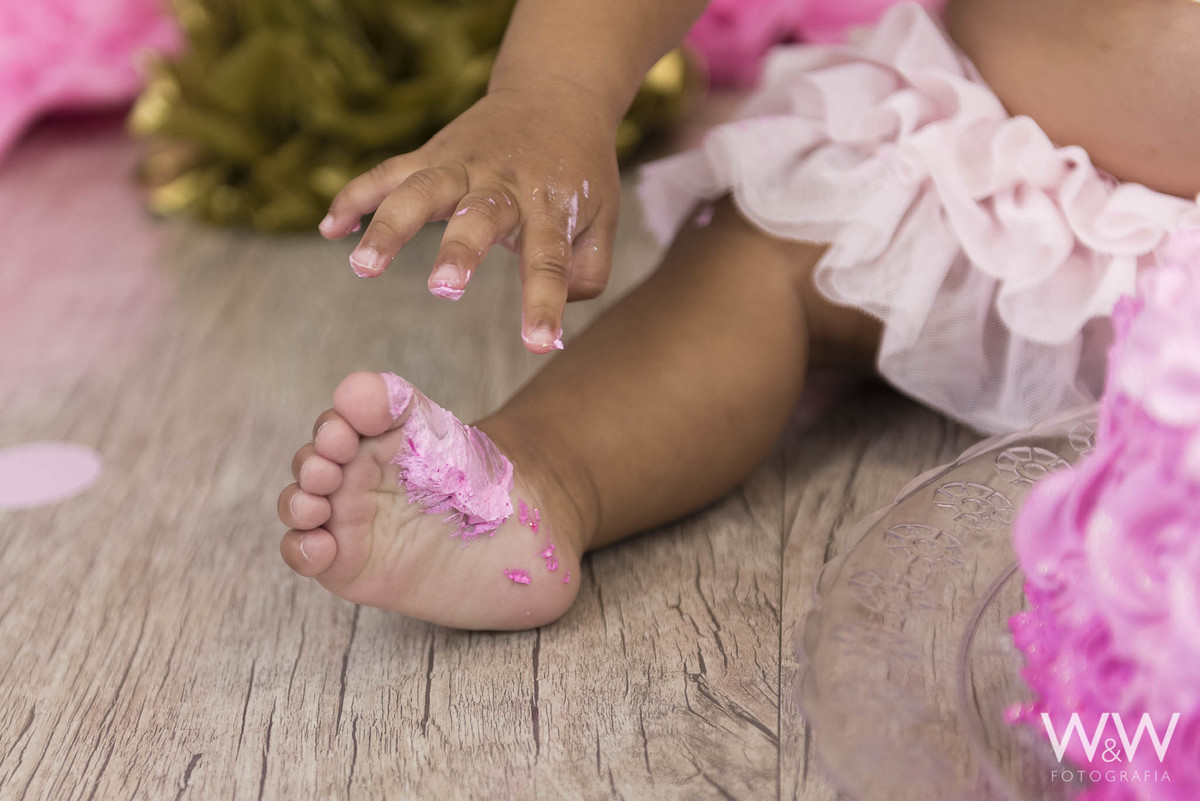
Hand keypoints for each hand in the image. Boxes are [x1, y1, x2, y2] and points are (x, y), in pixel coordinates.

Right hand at [318, 82, 620, 352]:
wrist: (557, 92)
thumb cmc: (579, 170)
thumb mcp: (604, 216)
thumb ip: (588, 270)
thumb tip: (560, 317)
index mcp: (551, 204)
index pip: (550, 259)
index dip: (544, 301)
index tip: (540, 343)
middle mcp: (504, 182)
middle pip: (479, 216)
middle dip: (460, 251)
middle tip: (444, 288)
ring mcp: (463, 164)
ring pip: (421, 189)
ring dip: (390, 225)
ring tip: (361, 266)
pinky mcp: (433, 152)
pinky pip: (388, 172)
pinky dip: (356, 196)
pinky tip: (330, 228)